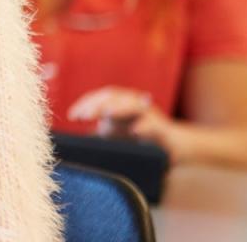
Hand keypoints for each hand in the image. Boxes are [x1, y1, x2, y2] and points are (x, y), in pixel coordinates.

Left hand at [67, 86, 182, 160]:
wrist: (174, 148)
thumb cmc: (140, 140)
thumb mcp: (115, 136)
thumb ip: (99, 134)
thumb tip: (76, 141)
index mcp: (120, 105)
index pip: (100, 98)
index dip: (85, 104)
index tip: (72, 116)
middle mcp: (134, 105)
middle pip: (113, 97)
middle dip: (97, 105)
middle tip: (83, 116)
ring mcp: (149, 115)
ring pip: (133, 105)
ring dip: (119, 108)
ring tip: (105, 114)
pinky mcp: (163, 129)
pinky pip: (154, 125)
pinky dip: (145, 126)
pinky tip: (135, 131)